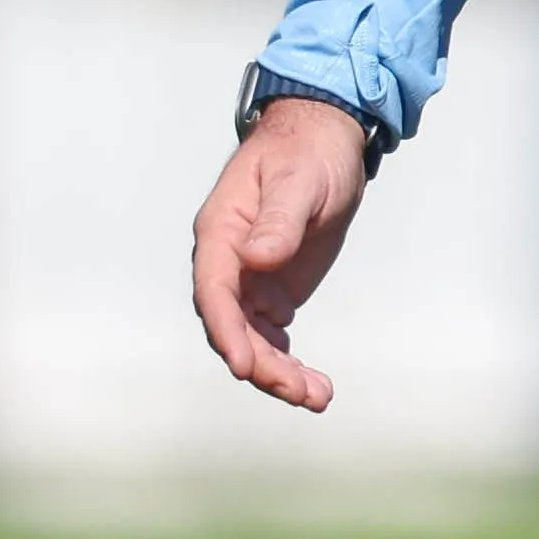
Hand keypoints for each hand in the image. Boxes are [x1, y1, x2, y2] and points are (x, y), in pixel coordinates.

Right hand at [191, 96, 378, 413]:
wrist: (324, 140)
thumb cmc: (308, 153)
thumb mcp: (299, 181)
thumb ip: (279, 221)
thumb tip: (258, 258)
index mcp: (222, 233)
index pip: (214, 291)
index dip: (226, 330)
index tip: (243, 364)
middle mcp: (229, 263)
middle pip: (232, 326)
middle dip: (261, 363)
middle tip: (298, 391)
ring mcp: (250, 280)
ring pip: (253, 339)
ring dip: (279, 372)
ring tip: (317, 397)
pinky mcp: (272, 291)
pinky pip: (272, 337)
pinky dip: (289, 362)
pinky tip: (314, 385)